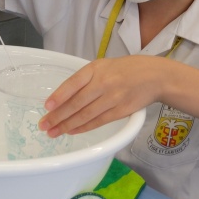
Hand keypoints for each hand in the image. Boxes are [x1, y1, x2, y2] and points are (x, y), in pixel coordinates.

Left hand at [39, 56, 161, 136]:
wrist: (154, 76)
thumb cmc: (125, 69)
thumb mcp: (104, 66)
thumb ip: (85, 79)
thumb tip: (62, 97)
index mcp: (96, 68)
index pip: (73, 83)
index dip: (59, 96)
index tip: (46, 106)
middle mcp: (103, 83)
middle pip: (76, 103)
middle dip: (58, 116)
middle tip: (43, 125)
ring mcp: (113, 98)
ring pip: (85, 115)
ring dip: (67, 125)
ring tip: (53, 132)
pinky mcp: (121, 111)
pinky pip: (98, 121)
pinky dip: (83, 127)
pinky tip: (72, 131)